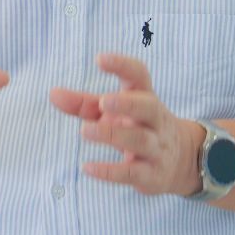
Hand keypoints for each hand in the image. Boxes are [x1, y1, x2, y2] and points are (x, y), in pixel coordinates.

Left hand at [49, 52, 206, 195]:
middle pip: (149, 107)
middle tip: (104, 101)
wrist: (181, 162)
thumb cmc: (137, 127)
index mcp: (145, 98)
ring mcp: (156, 148)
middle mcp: (155, 121)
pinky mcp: (152, 175)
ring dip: (113, 134)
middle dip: (128, 104)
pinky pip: (132, 173)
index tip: (100, 59)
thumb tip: (53, 93)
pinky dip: (110, 171)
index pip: (140, 76)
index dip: (122, 65)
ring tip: (84, 130)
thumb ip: (84, 103)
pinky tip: (87, 167)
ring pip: (140, 140)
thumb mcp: (113, 113)